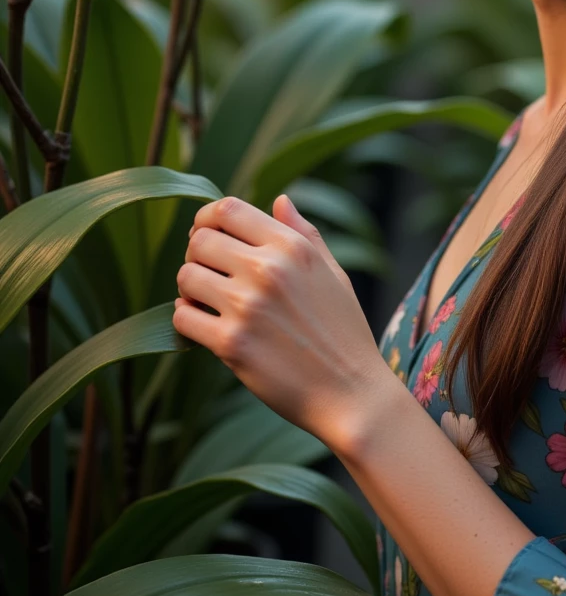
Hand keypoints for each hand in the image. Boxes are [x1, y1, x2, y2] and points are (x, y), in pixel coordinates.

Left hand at [172, 192, 387, 446]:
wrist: (352, 394)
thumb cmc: (345, 334)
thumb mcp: (334, 275)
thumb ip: (304, 234)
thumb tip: (279, 201)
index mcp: (293, 248)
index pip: (227, 209)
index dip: (207, 219)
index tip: (207, 237)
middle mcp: (268, 270)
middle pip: (199, 240)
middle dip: (196, 256)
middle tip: (208, 277)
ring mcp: (247, 306)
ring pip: (185, 276)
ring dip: (190, 290)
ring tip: (207, 304)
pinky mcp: (231, 344)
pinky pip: (182, 318)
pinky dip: (186, 321)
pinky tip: (205, 327)